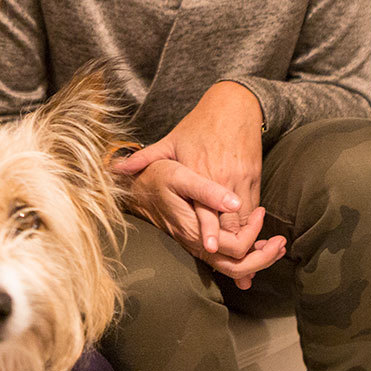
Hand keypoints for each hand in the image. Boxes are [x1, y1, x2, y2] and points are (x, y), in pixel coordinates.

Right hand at [113, 155, 285, 289]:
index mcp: (195, 231)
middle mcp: (195, 245)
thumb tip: (235, 203)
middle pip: (236, 268)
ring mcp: (196, 246)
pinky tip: (256, 244)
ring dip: (256, 259)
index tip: (262, 212)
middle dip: (263, 259)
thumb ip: (207, 191)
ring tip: (276, 246)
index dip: (254, 234)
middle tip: (281, 243)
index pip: (235, 248)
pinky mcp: (197, 242)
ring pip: (230, 267)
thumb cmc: (159, 177)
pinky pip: (223, 259)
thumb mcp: (181, 176)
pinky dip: (244, 255)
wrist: (135, 187)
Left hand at [119, 82, 265, 257]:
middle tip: (231, 265)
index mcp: (200, 172)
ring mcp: (240, 179)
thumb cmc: (199, 125)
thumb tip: (115, 168)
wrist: (234, 106)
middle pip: (230, 220)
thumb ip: (144, 157)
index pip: (207, 208)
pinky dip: (251, 223)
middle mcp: (222, 178)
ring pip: (246, 217)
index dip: (208, 230)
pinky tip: (249, 238)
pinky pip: (254, 206)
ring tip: (242, 260)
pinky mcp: (253, 177)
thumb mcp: (170, 140)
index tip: (207, 247)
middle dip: (231, 245)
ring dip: (244, 238)